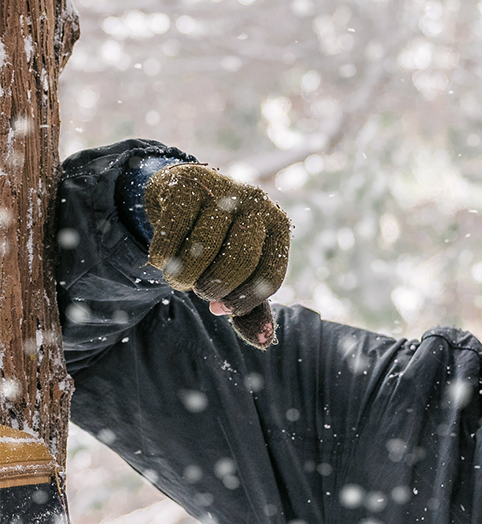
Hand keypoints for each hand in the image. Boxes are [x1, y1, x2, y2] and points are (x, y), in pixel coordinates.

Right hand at [144, 164, 289, 349]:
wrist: (182, 191)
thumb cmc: (218, 240)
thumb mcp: (240, 271)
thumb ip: (250, 306)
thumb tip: (261, 341)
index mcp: (278, 225)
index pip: (269, 276)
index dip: (243, 302)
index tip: (221, 307)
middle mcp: (257, 202)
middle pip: (239, 262)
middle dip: (213, 287)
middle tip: (199, 288)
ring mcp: (223, 188)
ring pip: (202, 250)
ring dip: (183, 276)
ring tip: (180, 276)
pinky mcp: (187, 181)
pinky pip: (170, 234)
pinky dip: (161, 258)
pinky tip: (162, 258)